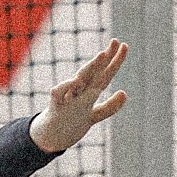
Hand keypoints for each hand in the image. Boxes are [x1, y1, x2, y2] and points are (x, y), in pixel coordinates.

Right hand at [29, 39, 128, 153]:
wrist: (52, 135)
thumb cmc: (73, 121)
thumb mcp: (95, 115)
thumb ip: (110, 107)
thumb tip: (124, 93)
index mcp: (90, 91)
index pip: (106, 74)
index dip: (116, 60)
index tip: (125, 45)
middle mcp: (80, 89)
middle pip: (95, 72)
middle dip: (106, 57)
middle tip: (115, 41)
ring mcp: (68, 96)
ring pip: (81, 79)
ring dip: (91, 67)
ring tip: (102, 55)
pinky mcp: (56, 105)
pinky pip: (59, 93)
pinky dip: (66, 87)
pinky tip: (76, 81)